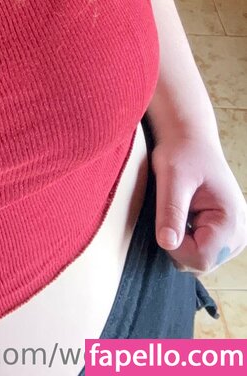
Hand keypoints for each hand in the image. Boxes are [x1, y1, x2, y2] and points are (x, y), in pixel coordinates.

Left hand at [150, 128, 246, 273]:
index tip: (163, 223)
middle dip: (179, 246)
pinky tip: (183, 216)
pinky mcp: (224, 232)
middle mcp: (239, 233)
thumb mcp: (172, 177)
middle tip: (170, 214)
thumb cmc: (181, 152)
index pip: (201, 259)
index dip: (175, 247)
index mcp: (231, 221)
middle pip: (201, 263)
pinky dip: (187, 239)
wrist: (188, 138)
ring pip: (200, 259)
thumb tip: (167, 243)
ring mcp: (234, 235)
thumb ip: (171, 211)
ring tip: (178, 212)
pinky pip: (202, 250)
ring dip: (182, 242)